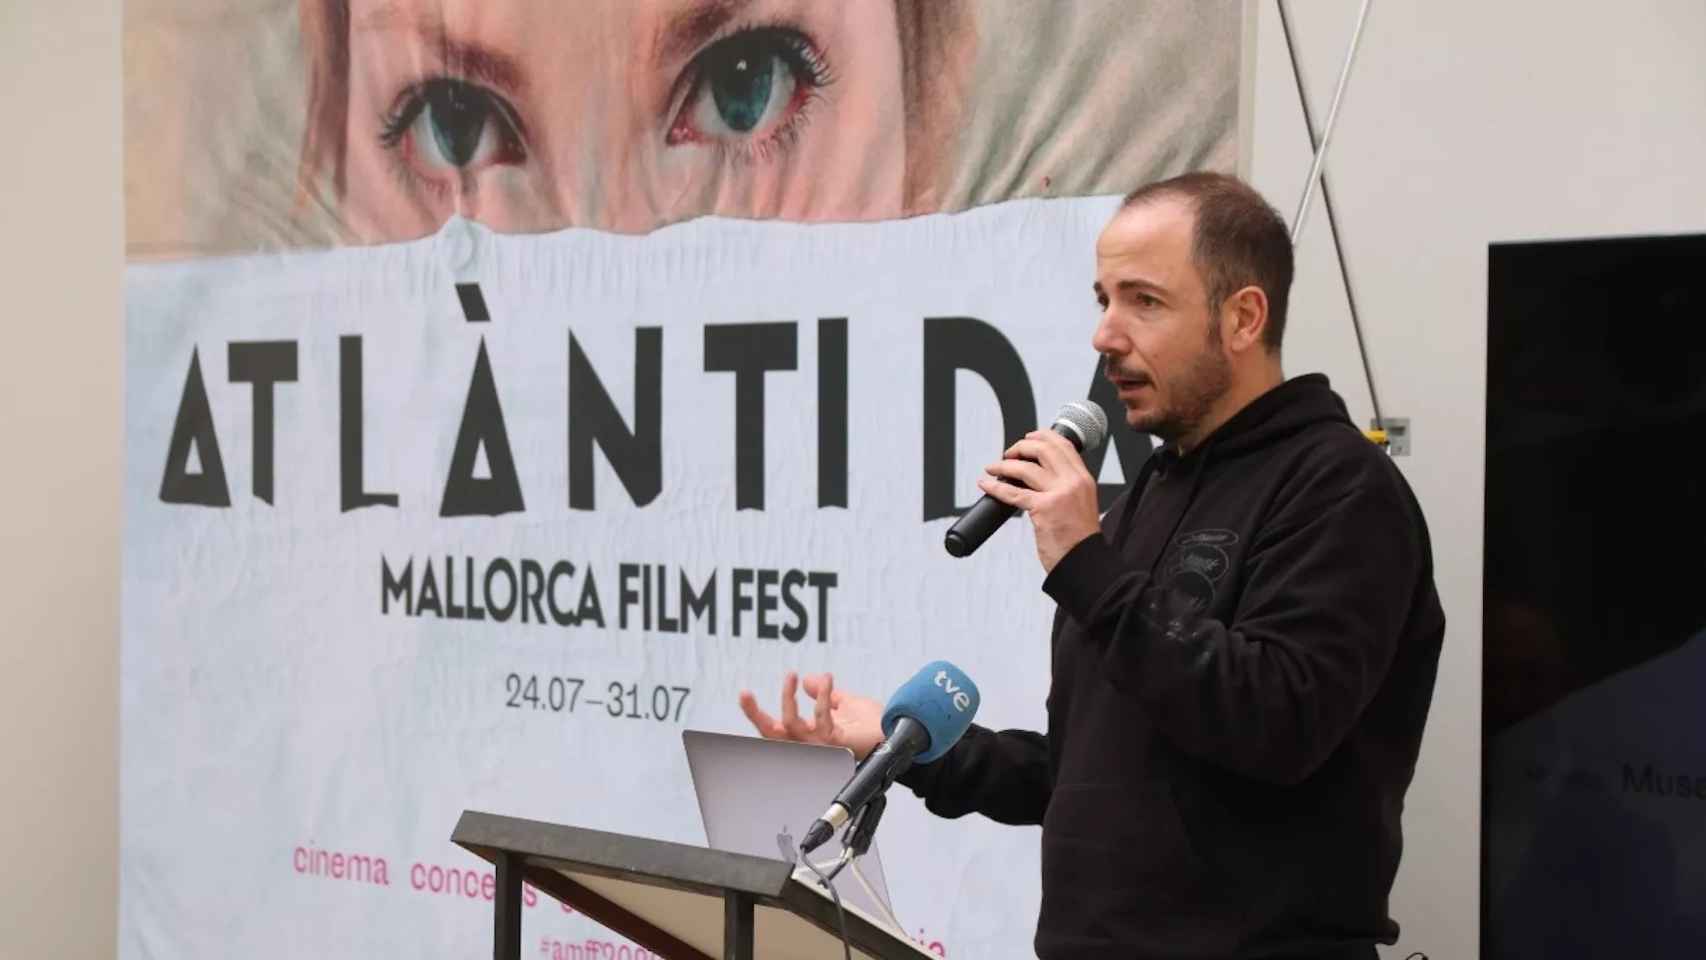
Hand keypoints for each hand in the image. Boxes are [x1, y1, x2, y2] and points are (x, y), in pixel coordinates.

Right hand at [739, 672, 883, 760]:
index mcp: (810, 734)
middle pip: (772, 736)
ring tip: (792, 676)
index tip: (745, 694)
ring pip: (790, 727)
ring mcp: (823, 745)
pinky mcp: (837, 743)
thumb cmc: (877, 725)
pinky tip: (827, 680)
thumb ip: (826, 694)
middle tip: (744, 694)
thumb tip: (809, 679)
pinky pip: (821, 718)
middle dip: (755, 715)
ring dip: (788, 699)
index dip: (757, 714)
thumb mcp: (846, 702)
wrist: (900, 732)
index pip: (776, 728)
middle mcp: (812, 743)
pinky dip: (822, 697)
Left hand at [977, 428, 1102, 572]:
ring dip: (1003, 465)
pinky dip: (995, 487)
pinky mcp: (1043, 509)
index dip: (1043, 435)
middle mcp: (1073, 482)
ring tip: (993, 468)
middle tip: (1008, 453)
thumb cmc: (1079, 539)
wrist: (1085, 562)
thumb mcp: (1081, 503)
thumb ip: (1066, 486)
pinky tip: (986, 485)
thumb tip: (1040, 475)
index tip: (1028, 437)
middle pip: (1043, 449)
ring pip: (1025, 468)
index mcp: (1084, 479)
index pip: (1064, 445)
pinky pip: (1013, 492)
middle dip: (1020, 447)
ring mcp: (1059, 494)